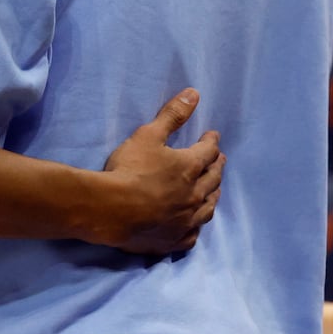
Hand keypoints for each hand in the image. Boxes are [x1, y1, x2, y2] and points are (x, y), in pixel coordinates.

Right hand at [84, 89, 223, 254]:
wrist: (112, 209)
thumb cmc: (130, 169)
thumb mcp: (149, 135)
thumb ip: (172, 115)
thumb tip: (194, 94)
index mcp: (189, 167)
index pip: (207, 151)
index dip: (211, 142)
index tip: (213, 136)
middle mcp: (194, 195)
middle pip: (212, 179)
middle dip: (217, 167)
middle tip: (220, 161)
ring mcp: (186, 220)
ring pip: (207, 208)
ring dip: (213, 196)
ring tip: (215, 191)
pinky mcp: (174, 239)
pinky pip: (192, 234)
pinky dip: (196, 226)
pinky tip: (195, 225)